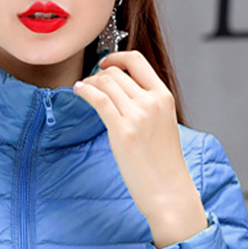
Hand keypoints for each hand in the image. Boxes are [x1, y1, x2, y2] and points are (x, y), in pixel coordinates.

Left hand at [73, 51, 206, 248]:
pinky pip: (99, 100)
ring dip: (90, 83)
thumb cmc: (164, 166)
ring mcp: (138, 115)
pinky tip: (78, 92)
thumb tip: (125, 99)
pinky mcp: (122, 131)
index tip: (105, 63)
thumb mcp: (163, 126)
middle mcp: (152, 101)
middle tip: (89, 83)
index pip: (137, 61)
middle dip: (98, 74)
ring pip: (106, 83)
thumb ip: (148, 108)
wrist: (169, 190)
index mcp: (164, 97)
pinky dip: (85, 92)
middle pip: (117, 72)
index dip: (116, 58)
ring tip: (82, 89)